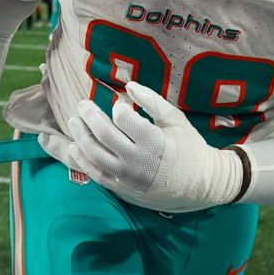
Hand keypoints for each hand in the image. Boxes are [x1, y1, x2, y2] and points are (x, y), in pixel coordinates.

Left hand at [38, 84, 244, 213]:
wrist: (199, 184)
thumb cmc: (189, 147)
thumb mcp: (176, 120)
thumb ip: (152, 101)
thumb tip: (128, 85)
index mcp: (154, 141)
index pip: (123, 118)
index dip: (118, 107)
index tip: (120, 104)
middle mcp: (137, 161)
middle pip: (104, 134)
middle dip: (89, 116)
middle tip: (82, 104)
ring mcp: (127, 177)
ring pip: (94, 154)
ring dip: (80, 136)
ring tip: (74, 121)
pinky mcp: (122, 189)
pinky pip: (96, 174)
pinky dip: (82, 160)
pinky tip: (74, 147)